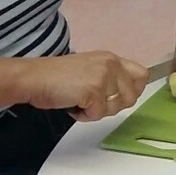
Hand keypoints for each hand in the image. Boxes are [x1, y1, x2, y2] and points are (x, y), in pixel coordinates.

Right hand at [26, 52, 149, 120]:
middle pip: (131, 97)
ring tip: (80, 102)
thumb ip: (109, 77)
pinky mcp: (93, 91)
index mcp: (111, 58)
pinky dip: (84, 116)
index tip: (119, 98)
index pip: (142, 75)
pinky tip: (73, 105)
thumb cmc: (56, 77)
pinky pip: (98, 115)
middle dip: (113, 106)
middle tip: (93, 103)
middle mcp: (111, 65)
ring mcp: (103, 77)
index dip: (134, 90)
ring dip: (97, 111)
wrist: (33, 78)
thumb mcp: (89, 69)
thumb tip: (126, 94)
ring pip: (115, 108)